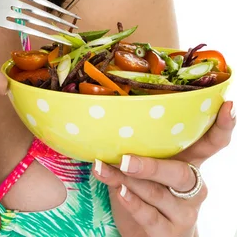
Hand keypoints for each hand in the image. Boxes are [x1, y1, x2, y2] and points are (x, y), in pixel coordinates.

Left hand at [93, 100, 235, 236]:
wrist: (146, 233)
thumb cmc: (145, 188)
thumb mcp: (148, 165)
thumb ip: (140, 146)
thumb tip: (115, 116)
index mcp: (190, 162)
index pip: (212, 143)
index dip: (221, 126)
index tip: (227, 105)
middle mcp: (193, 186)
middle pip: (180, 174)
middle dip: (152, 167)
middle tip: (126, 159)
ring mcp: (184, 212)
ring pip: (158, 194)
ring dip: (127, 181)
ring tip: (104, 169)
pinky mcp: (169, 232)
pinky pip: (150, 216)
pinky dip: (132, 203)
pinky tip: (119, 192)